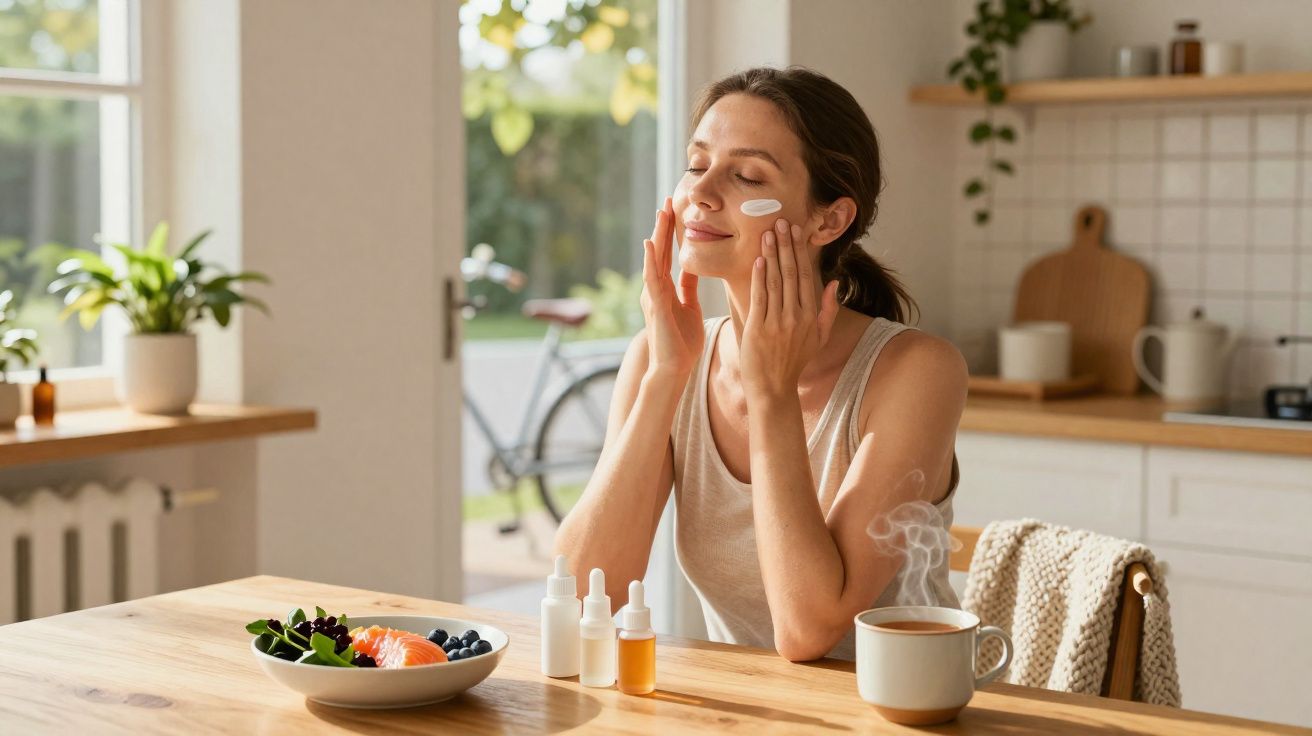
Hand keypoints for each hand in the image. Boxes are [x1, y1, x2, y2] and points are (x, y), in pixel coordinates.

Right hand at [641, 196, 703, 378]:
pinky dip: (651, 260)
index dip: (672, 233)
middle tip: (668, 200)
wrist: (673, 368)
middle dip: (664, 226)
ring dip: (658, 235)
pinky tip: (651, 243)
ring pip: (655, 259)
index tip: (677, 210)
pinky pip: (652, 278)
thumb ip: (688, 287)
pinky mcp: (655, 305)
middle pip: (660, 251)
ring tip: (661, 212)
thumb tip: (693, 267)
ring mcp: (653, 296)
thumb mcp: (689, 307)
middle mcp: (656, 288)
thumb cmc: (681, 343)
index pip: (668, 254)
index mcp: (665, 289)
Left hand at [740, 218, 839, 400]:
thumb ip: (827, 310)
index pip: (806, 276)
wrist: (773, 388)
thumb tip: (834, 283)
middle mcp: (796, 317)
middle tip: (781, 222)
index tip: (796, 231)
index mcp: (811, 316)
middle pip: (792, 273)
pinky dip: (759, 277)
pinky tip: (758, 259)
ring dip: (772, 255)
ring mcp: (777, 323)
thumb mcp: (819, 338)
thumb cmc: (794, 362)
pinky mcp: (758, 328)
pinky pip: (760, 297)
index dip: (801, 252)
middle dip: (786, 245)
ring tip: (768, 233)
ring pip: (775, 281)